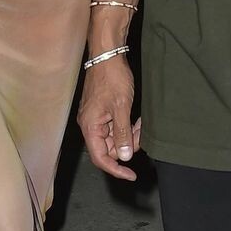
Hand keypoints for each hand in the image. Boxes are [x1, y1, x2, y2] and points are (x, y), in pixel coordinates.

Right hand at [77, 57, 141, 180]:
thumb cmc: (112, 79)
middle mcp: (89, 125)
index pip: (100, 158)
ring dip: (128, 135)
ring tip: (140, 124)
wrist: (107, 56)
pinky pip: (113, 127)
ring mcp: (95, 118)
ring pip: (112, 138)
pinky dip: (126, 127)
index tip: (131, 175)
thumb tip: (123, 157)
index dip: (115, 169)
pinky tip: (136, 120)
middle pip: (107, 149)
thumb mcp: (121, 108)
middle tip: (142, 135)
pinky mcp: (101, 112)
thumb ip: (122, 134)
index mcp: (90, 127)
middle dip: (126, 146)